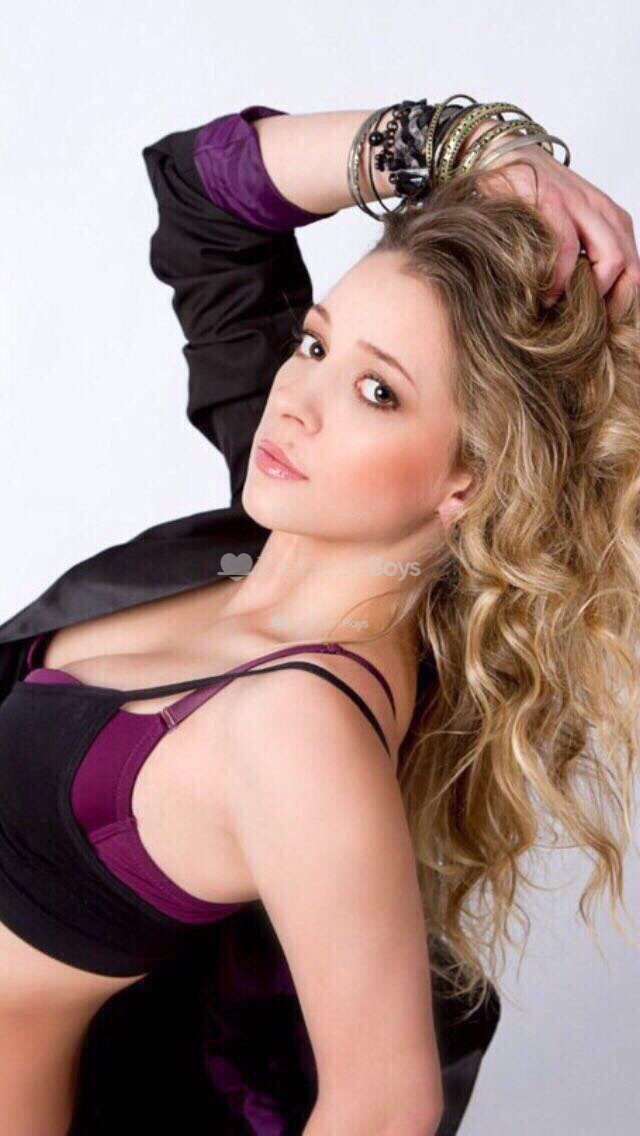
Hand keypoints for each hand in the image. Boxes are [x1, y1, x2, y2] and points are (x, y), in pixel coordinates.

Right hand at [460, 121, 639, 315]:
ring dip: (588, 296)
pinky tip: (544, 296)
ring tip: (563, 314)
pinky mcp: (550, 201)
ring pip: (610, 258)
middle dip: (612, 304)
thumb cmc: (530, 196)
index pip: (635, 267)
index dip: (622, 303)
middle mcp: (600, 210)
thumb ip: (581, 253)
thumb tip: (587, 301)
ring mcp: (577, 204)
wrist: (500, 150)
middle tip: (584, 328)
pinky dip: (559, 279)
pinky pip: (567, 248)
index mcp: (610, 217)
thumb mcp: (565, 224)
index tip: (599, 328)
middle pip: (630, 266)